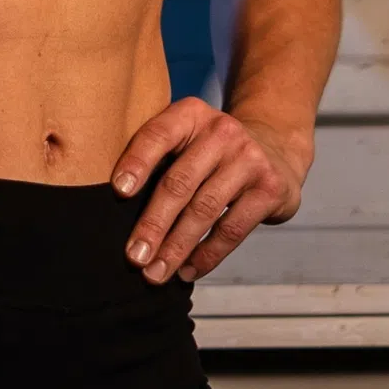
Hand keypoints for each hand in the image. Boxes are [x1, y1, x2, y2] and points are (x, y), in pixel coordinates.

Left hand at [111, 96, 304, 282]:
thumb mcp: (186, 140)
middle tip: (134, 257)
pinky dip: (206, 255)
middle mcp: (221, 131)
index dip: (137, 162)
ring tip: (155, 273)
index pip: (158, 135)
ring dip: (176, 248)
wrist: (274, 151)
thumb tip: (115, 211)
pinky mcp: (269, 188)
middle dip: (153, 224)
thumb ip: (158, 161)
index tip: (117, 193)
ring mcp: (249, 158)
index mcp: (191, 114)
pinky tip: (187, 271)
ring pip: (204, 210)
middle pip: (179, 182)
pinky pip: (231, 229)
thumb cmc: (210, 154)